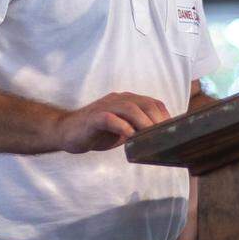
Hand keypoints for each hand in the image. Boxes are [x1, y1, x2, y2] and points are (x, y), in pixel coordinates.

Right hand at [53, 92, 171, 153]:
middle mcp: (117, 100)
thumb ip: (137, 129)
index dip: (165, 115)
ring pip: (130, 108)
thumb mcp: (122, 130)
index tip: (172, 131)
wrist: (66, 132)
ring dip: (143, 122)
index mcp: (126, 101)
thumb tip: (158, 139)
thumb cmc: (97, 132)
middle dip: (158, 119)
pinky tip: (130, 137)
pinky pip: (110, 119)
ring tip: (151, 136)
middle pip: (144, 104)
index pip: (152, 103)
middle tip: (165, 136)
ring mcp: (105, 107)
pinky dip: (122, 127)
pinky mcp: (93, 118)